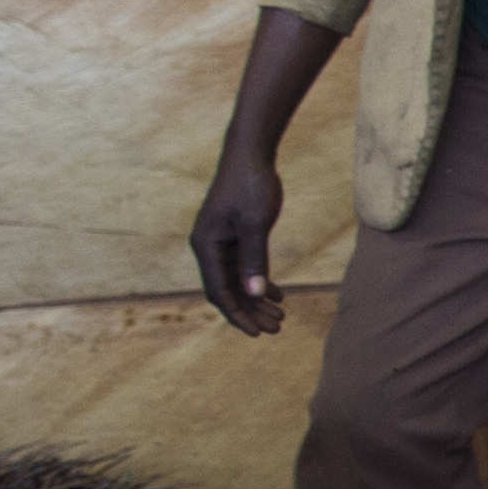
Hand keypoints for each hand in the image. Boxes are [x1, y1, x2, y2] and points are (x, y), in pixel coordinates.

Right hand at [190, 153, 285, 334]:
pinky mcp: (233, 236)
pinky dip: (259, 282)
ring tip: (281, 316)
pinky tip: (277, 294)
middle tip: (278, 328)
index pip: (219, 291)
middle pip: (228, 290)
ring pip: (237, 280)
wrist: (250, 155)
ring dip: (256, 299)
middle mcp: (208, 247)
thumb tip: (254, 294)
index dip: (238, 314)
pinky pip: (243, 267)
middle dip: (251, 311)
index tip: (257, 333)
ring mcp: (220, 242)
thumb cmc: (251, 185)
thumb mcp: (255, 224)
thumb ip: (255, 259)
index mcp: (206, 246)